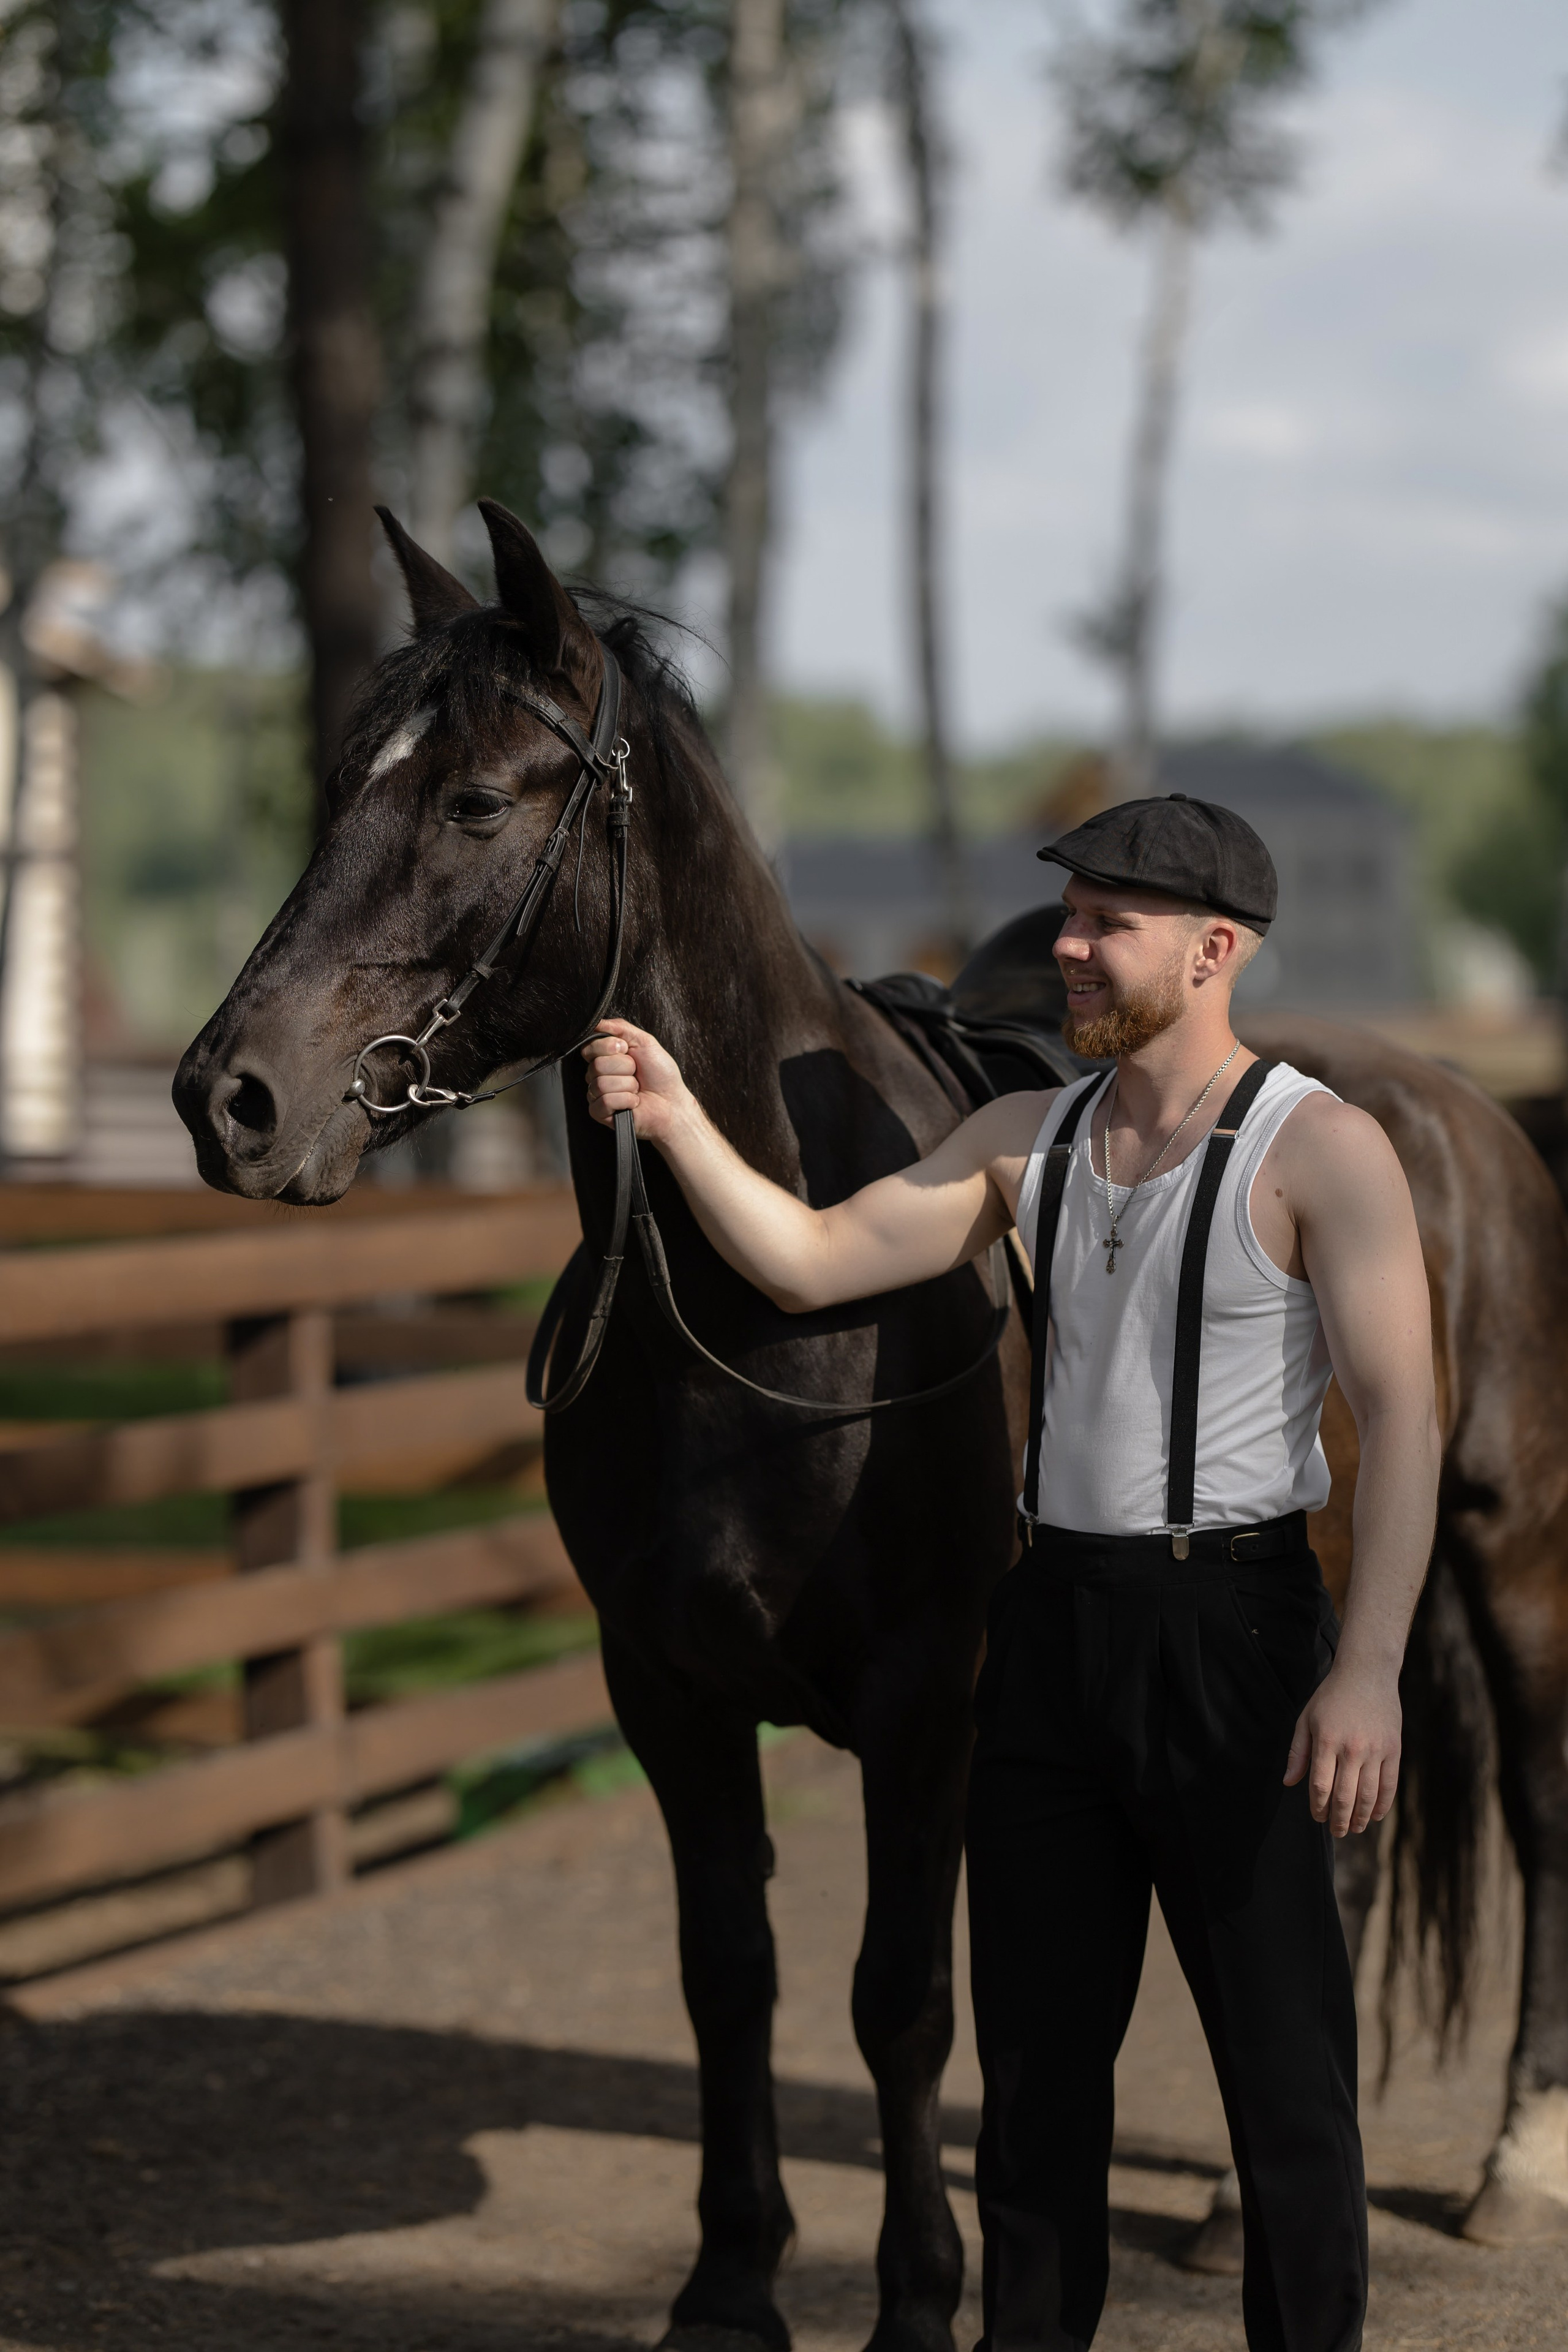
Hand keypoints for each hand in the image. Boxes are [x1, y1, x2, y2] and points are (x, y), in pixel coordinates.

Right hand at [582, 1019, 691, 1143]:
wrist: (672, 1102)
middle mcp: (599, 1075)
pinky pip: (604, 1102)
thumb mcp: (644, 1042)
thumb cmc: (661, 1075)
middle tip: (637, 1073)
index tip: (628, 1051)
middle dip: (625, 1067)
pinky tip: (633, 1102)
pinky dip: (625, 1100)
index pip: (590, 1047)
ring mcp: (598, 1095)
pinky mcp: (601, 1113)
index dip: (611, 1047)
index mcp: (606, 1058)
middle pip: (596, 1065)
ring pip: (601, 1084)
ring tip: (637, 1089)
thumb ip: (620, 1027)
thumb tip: (597, 1022)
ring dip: (628, 1085)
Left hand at [1283, 1656, 1400, 1836]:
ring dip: (1361, 1817)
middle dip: (1339, 1819)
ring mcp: (1376, 1750)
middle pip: (1345, 1796)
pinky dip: (1382, 1804)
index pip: (1321, 1785)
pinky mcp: (1394, 1749)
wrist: (1367, 1673)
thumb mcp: (1306, 1719)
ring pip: (1368, 1795)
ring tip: (1355, 1828)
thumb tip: (1289, 1783)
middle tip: (1337, 1832)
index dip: (1318, 1807)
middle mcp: (1352, 1748)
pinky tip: (1375, 1815)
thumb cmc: (1331, 1697)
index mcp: (1327, 1740)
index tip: (1317, 1817)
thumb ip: (1298, 1753)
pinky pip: (1389, 1784)